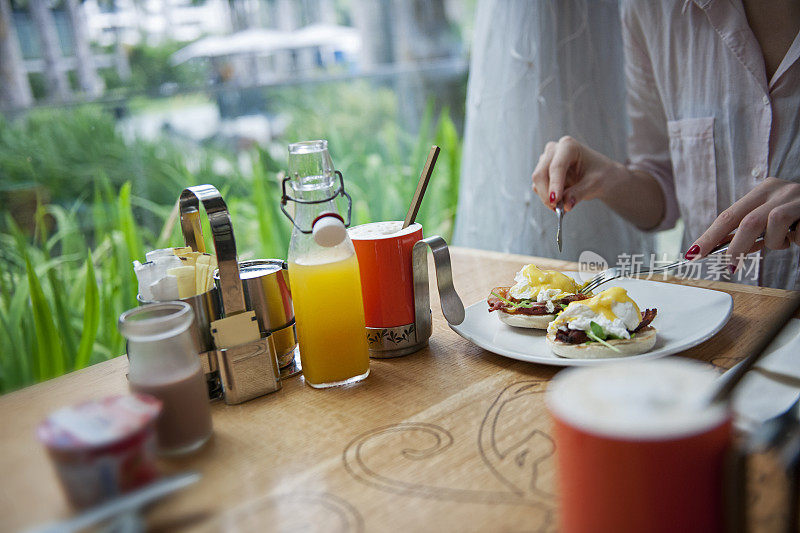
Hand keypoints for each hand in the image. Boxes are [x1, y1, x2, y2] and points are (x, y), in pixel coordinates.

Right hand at [531, 136, 618, 211]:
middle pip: (541, 173)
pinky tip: (561, 199)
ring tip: (564, 204)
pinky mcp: (543, 171)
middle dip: (547, 194)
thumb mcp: (594, 184)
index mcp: (569, 146)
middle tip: (557, 209)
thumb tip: (565, 205)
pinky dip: (546, 196)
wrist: (600, 174)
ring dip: (547, 197)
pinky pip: (538, 187)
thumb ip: (579, 193)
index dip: (555, 185)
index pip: (557, 167)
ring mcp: (546, 159)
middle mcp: (554, 150)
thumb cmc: (600, 173)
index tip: (555, 201)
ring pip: (538, 181)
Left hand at [684, 177, 799, 269]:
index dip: (709, 236)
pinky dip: (795, 241)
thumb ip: (751, 232)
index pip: (728, 215)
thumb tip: (722, 250)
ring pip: (770, 225)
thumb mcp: (773, 220)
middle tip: (730, 267)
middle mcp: (777, 189)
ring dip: (773, 243)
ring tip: (784, 243)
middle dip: (734, 248)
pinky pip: (796, 233)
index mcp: (762, 191)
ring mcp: (796, 196)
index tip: (693, 254)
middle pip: (745, 220)